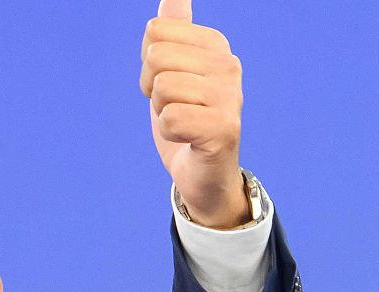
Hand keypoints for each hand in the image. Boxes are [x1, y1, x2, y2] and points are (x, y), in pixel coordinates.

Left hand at [140, 0, 249, 227]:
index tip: (167, 85)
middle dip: (152, 88)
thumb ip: (174, 31)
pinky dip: (169, 132)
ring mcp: (230, 96)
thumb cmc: (186, 120)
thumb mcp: (173, 71)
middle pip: (157, 56)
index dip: (148, 64)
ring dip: (161, 112)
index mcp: (215, 45)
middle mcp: (228, 66)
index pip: (156, 31)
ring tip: (182, 123)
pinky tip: (187, 139)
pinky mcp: (224, 129)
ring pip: (163, 87)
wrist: (203, 173)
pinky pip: (170, 118)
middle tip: (172, 107)